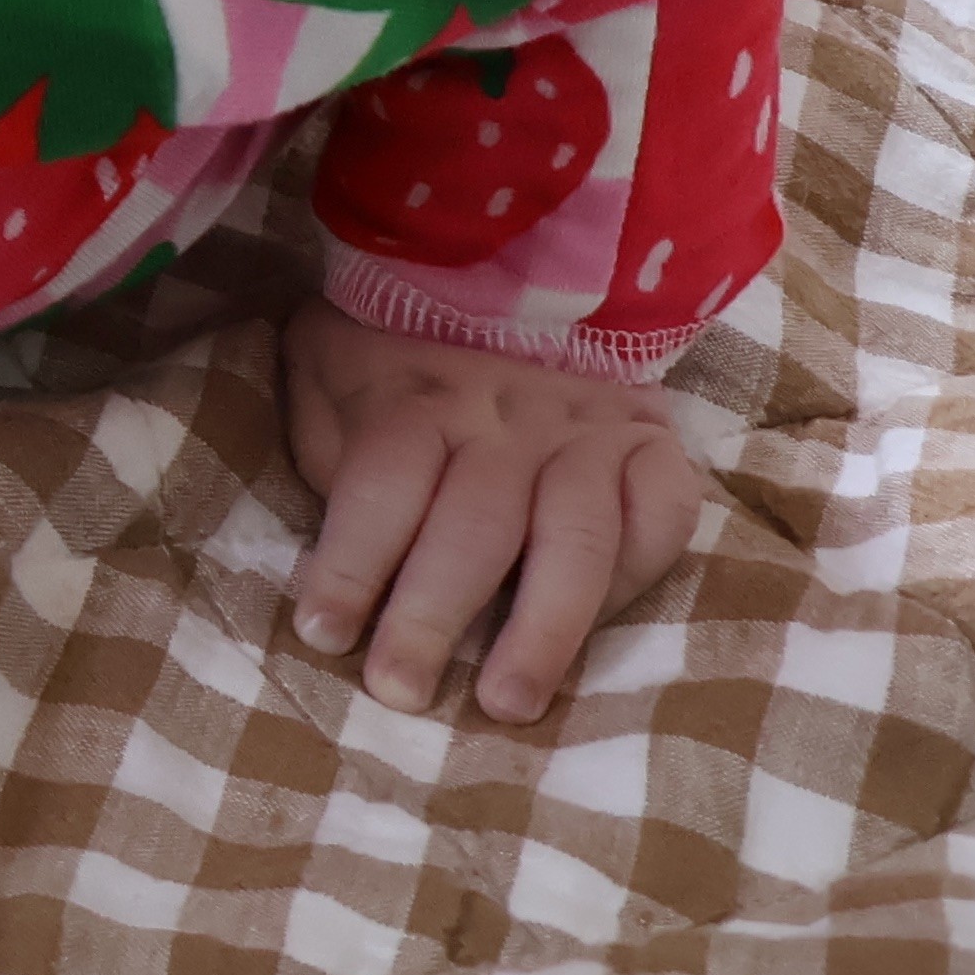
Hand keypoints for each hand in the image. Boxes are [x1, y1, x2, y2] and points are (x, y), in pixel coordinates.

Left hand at [277, 295, 708, 720]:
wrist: (516, 271)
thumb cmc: (396, 360)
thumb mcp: (331, 379)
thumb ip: (326, 454)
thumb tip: (314, 557)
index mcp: (415, 397)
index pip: (382, 483)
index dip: (350, 562)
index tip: (322, 634)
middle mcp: (506, 416)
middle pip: (473, 523)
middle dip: (432, 615)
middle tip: (401, 692)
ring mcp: (586, 432)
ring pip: (573, 537)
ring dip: (541, 629)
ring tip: (506, 703)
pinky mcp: (652, 446)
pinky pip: (660, 519)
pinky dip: (635, 581)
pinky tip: (599, 636)